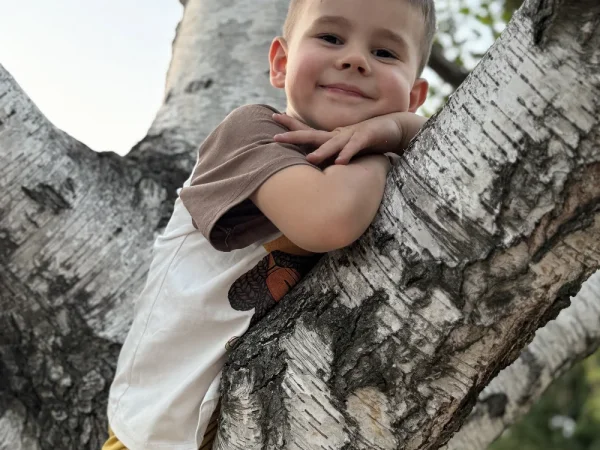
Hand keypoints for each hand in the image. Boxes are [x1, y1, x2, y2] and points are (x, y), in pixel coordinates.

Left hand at [273, 112, 426, 164]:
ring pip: (333, 144)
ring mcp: (351, 135)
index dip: (290, 127)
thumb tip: (316, 166)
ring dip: (322, 151)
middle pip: (312, 135)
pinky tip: (341, 162)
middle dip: (293, 135)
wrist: (394, 128)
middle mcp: (338, 134)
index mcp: (332, 137)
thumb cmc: (369, 140)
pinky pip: (356, 147)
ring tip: (309, 159)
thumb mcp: (347, 149)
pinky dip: (348, 154)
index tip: (272, 121)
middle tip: (275, 138)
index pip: (307, 132)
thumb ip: (333, 155)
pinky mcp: (366, 138)